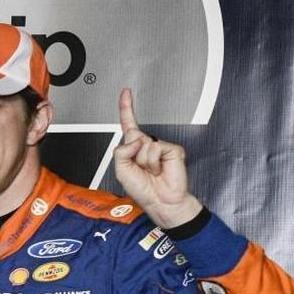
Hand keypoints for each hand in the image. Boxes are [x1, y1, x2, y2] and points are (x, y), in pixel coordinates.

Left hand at [113, 88, 202, 228]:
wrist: (161, 201)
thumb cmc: (143, 190)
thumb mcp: (121, 172)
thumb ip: (120, 152)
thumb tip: (135, 139)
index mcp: (134, 148)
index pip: (129, 124)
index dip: (126, 107)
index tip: (126, 92)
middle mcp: (146, 144)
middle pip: (133, 134)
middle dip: (133, 152)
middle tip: (141, 168)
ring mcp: (160, 146)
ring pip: (143, 143)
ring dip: (143, 161)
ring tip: (151, 171)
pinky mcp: (172, 149)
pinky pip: (155, 148)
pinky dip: (154, 162)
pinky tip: (159, 169)